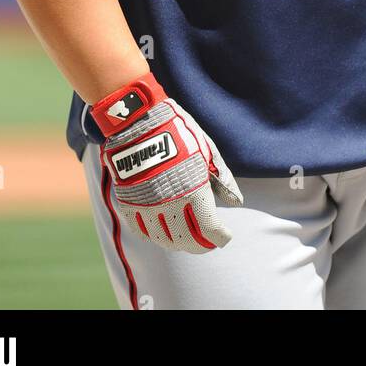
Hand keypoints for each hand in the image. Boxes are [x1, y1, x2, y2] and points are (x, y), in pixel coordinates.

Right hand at [92, 73, 243, 253]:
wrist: (138, 120)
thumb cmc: (178, 132)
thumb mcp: (207, 150)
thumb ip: (222, 179)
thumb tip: (237, 202)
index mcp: (193, 191)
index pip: (210, 230)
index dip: (221, 237)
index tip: (225, 235)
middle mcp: (170, 204)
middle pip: (188, 241)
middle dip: (201, 245)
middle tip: (207, 241)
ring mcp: (146, 206)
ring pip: (164, 240)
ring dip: (178, 243)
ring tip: (186, 237)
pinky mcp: (128, 203)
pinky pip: (141, 231)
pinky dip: (153, 236)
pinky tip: (161, 231)